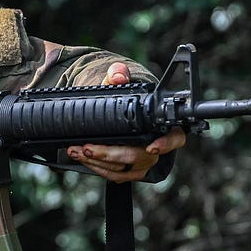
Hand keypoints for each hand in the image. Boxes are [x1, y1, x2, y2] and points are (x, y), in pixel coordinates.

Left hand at [66, 61, 186, 182]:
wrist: (116, 113)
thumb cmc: (125, 98)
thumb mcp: (120, 83)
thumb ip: (118, 75)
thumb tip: (118, 76)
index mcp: (163, 126)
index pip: (174, 138)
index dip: (165, 144)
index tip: (151, 148)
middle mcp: (157, 147)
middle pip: (138, 156)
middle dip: (110, 153)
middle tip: (87, 147)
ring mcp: (143, 162)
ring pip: (123, 168)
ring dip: (97, 161)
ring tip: (76, 150)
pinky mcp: (130, 171)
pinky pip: (116, 175)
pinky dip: (97, 168)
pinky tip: (83, 158)